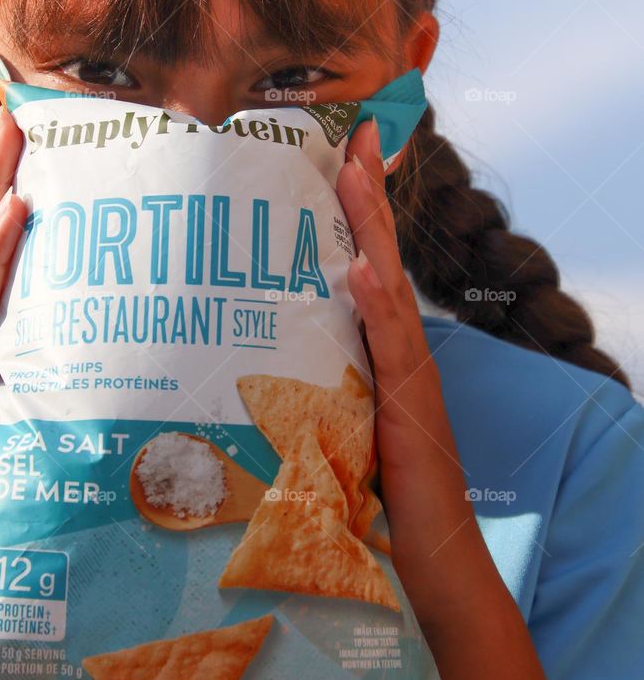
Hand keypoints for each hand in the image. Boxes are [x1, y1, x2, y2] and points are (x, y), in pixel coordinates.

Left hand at [336, 116, 500, 629]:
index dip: (359, 208)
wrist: (424, 546)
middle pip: (382, 254)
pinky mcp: (410, 405)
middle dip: (367, 192)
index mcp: (380, 344)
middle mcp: (399, 346)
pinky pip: (394, 347)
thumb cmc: (374, 485)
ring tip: (355, 173)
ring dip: (371, 228)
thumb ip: (312, 377)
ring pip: (390, 285)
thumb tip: (256, 351)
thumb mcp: (336, 415)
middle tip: (355, 133)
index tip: (344, 151)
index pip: (369, 260)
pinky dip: (381, 307)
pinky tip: (365, 272)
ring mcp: (409, 372)